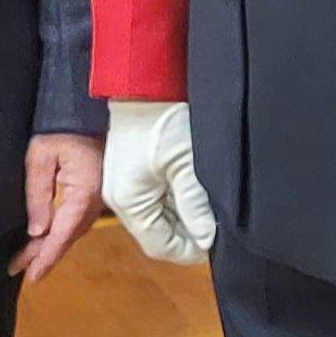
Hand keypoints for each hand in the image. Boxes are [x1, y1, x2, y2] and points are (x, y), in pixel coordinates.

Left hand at [11, 132, 103, 280]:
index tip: (30, 275)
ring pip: (70, 232)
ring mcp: (94, 200)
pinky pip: (73, 222)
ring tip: (25, 261)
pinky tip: (43, 240)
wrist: (83, 112)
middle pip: (66, 238)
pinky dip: (58, 235)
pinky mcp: (90, 196)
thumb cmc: (62, 129)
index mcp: (83, 194)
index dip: (45, 257)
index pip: (62, 234)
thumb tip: (36, 230)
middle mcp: (93, 203)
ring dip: (49, 247)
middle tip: (17, 270)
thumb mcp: (42, 157)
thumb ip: (38, 194)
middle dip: (42, 256)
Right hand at [100, 99, 213, 263]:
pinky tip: (191, 190)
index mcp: (129, 203)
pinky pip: (153, 201)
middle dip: (187, 233)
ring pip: (157, 218)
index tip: (214, 242)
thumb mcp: (187, 164)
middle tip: (214, 222)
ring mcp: (123, 187)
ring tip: (205, 204)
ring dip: (182, 217)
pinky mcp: (129, 176)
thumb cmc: (161, 119)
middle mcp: (121, 200)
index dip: (189, 250)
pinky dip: (174, 201)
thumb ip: (196, 204)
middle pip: (157, 234)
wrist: (143, 87)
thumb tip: (207, 237)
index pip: (160, 246)